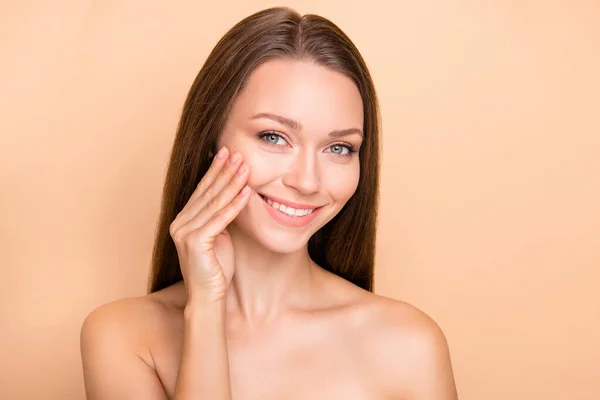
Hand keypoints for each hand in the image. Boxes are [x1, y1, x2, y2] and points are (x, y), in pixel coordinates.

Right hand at [169, 146, 251, 302]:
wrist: (208, 297)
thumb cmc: (216, 269)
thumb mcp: (218, 237)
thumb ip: (219, 217)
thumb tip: (232, 195)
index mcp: (183, 220)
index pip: (201, 190)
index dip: (215, 171)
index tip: (226, 153)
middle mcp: (180, 223)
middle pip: (207, 192)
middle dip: (224, 171)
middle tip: (237, 152)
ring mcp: (185, 232)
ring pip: (214, 202)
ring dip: (232, 182)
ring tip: (245, 166)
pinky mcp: (195, 242)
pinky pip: (220, 219)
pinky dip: (235, 204)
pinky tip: (247, 192)